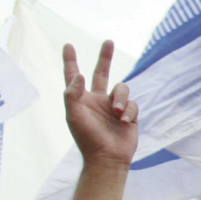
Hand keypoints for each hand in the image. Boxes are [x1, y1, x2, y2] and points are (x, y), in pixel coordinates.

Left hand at [63, 40, 138, 165]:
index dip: (70, 61)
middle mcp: (98, 100)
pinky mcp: (129, 115)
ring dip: (120, 99)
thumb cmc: (87, 138)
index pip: (74, 76)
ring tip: (116, 113)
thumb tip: (79, 75)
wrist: (108, 157)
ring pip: (121, 89)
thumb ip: (72, 94)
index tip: (68, 45)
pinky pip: (132, 104)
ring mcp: (114, 107)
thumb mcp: (73, 116)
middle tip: (108, 42)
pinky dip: (128, 111)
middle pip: (102, 73)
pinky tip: (123, 122)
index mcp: (82, 100)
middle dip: (105, 57)